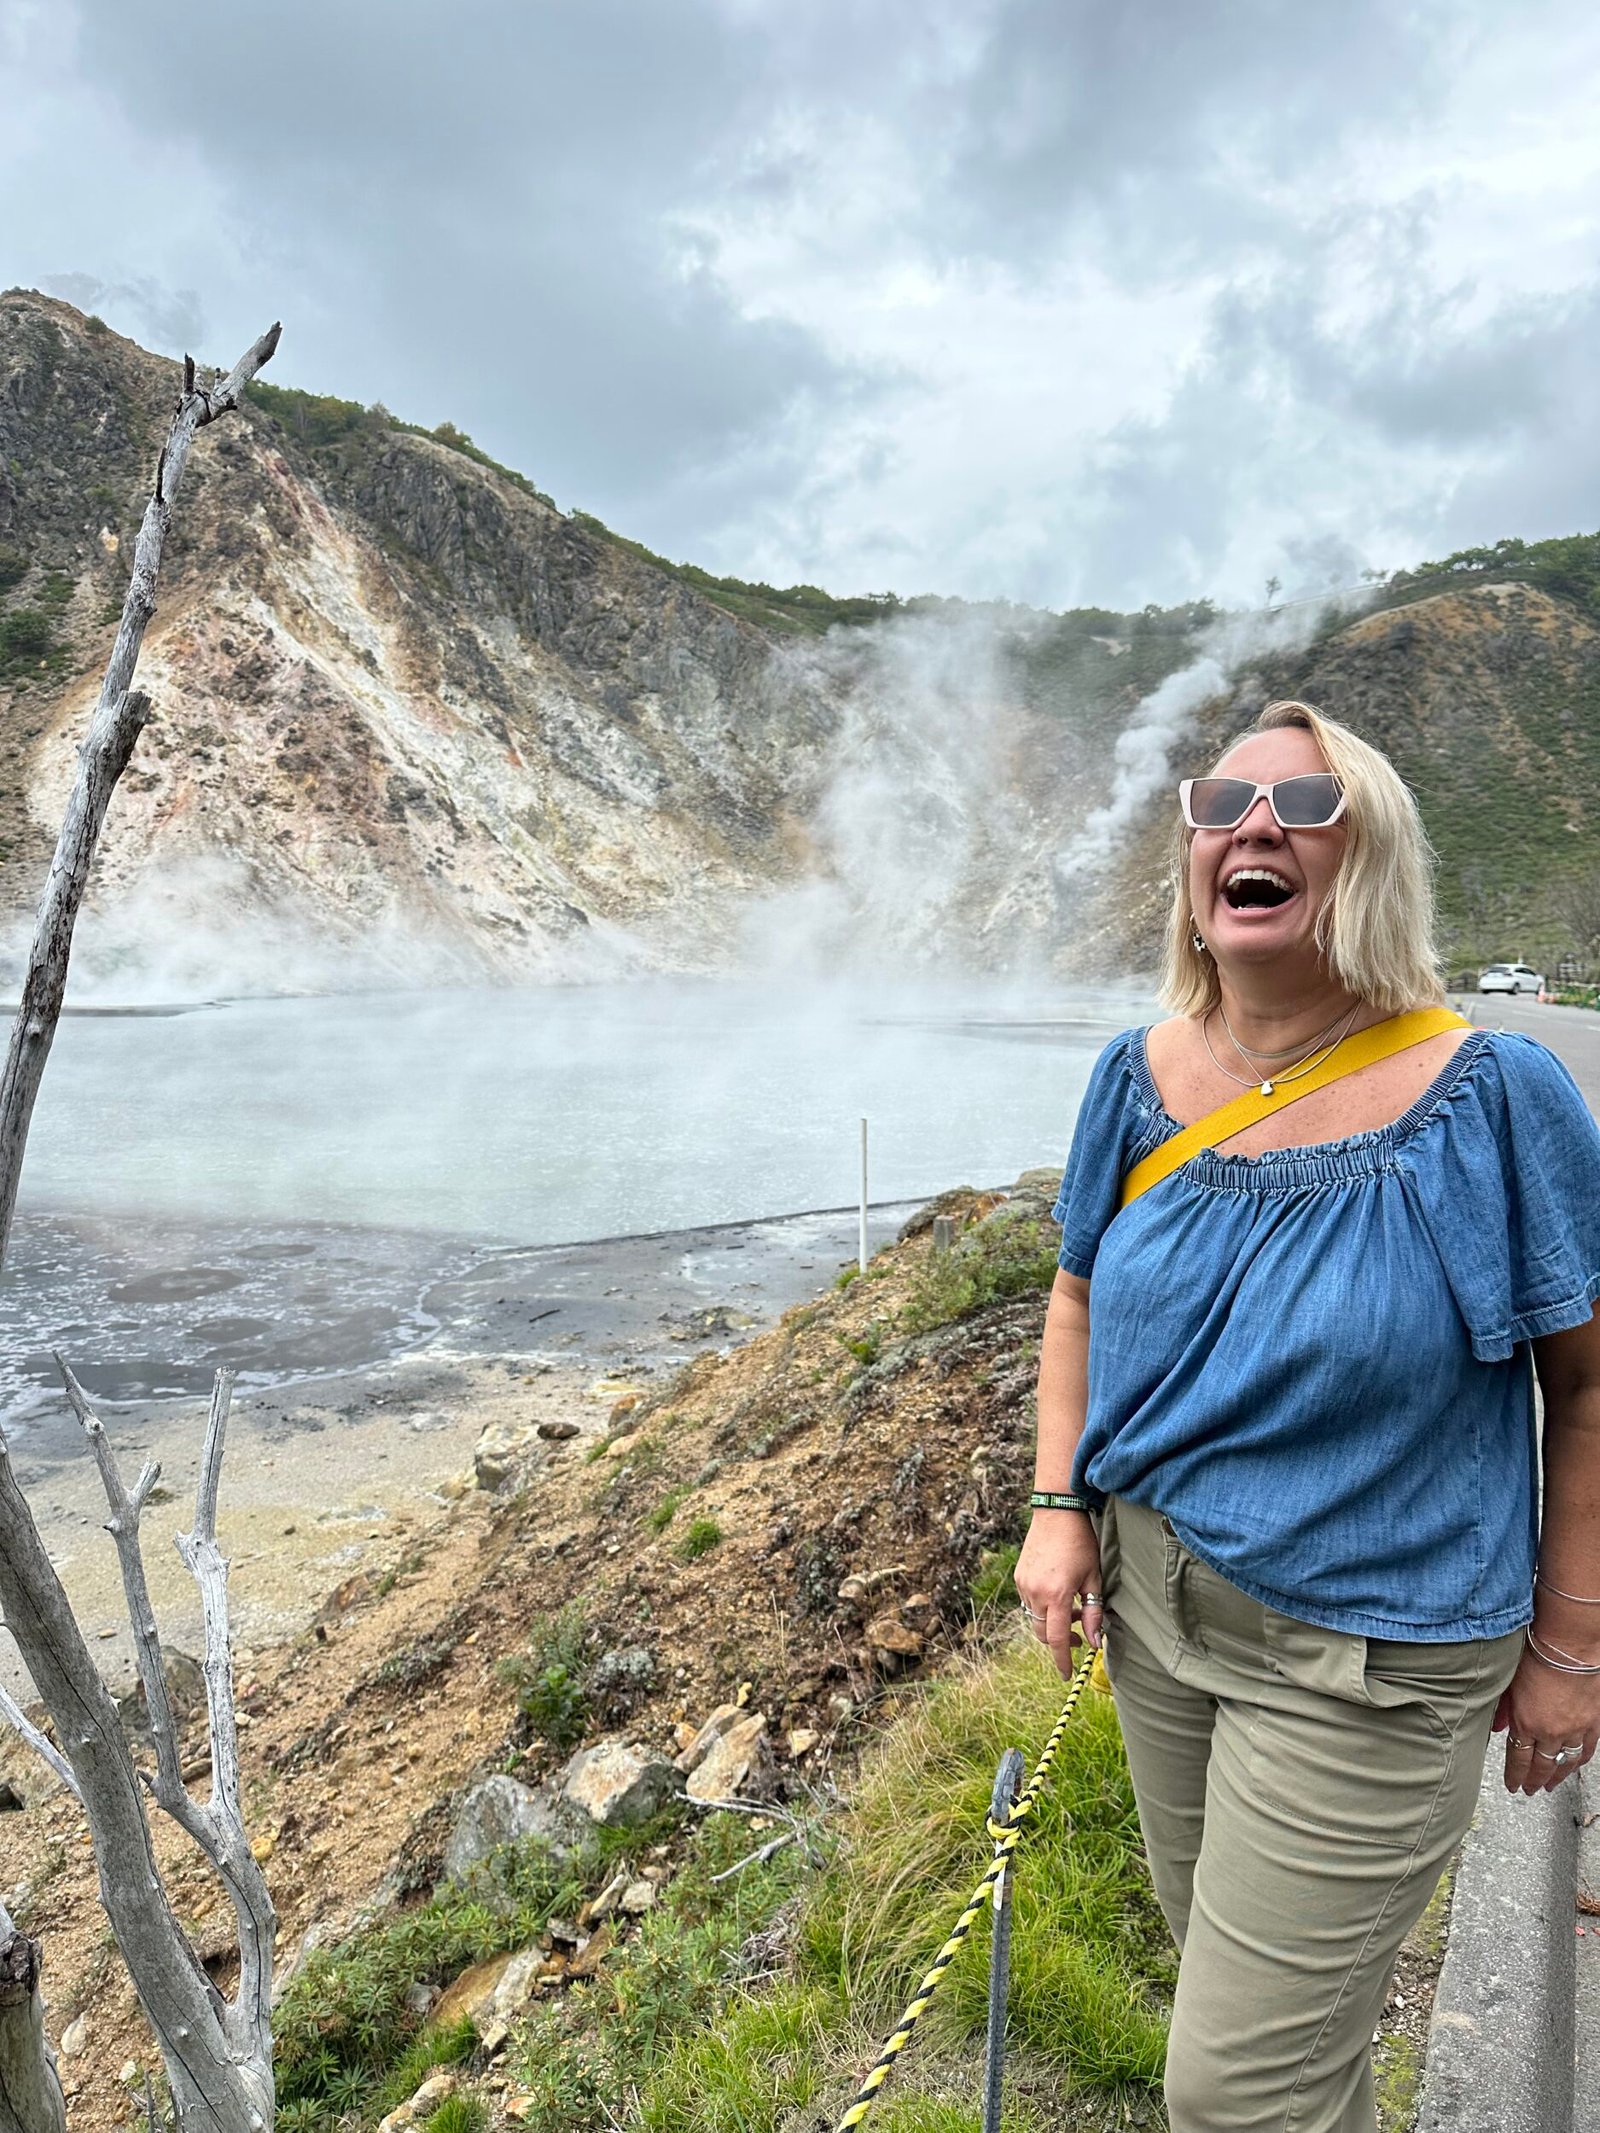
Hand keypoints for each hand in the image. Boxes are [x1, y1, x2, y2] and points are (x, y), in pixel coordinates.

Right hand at [1015, 1510, 1102, 1679]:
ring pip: (1034, 1618)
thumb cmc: (1080, 1544)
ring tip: (1074, 1609)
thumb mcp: (1094, 1579)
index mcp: (1057, 1595)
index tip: (1067, 1675)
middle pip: (1042, 1633)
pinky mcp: (1019, 1576)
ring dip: (1052, 1622)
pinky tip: (1059, 1595)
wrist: (1056, 1513)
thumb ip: (1094, 1613)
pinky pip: (1029, 1603)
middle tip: (1079, 1636)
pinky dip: (1043, 1607)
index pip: (1056, 1639)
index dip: (1062, 1660)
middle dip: (1058, 1641)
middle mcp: (1035, 1592)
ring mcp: (1023, 1584)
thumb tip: (1095, 1642)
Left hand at [1493, 1646, 1599, 1794]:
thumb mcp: (1509, 1681)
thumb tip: (1496, 1728)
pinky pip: (1587, 1750)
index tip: (1512, 1785)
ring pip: (1566, 1763)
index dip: (1514, 1776)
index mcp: (1525, 1723)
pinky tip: (1573, 1765)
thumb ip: (1502, 1709)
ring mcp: (1575, 1729)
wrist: (1570, 1644)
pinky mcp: (1593, 1723)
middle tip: (1529, 1790)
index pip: (1518, 1759)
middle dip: (1533, 1781)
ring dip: (1557, 1777)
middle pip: (1542, 1766)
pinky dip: (1579, 1761)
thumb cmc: (1536, 1654)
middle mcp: (1550, 1732)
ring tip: (1550, 1785)